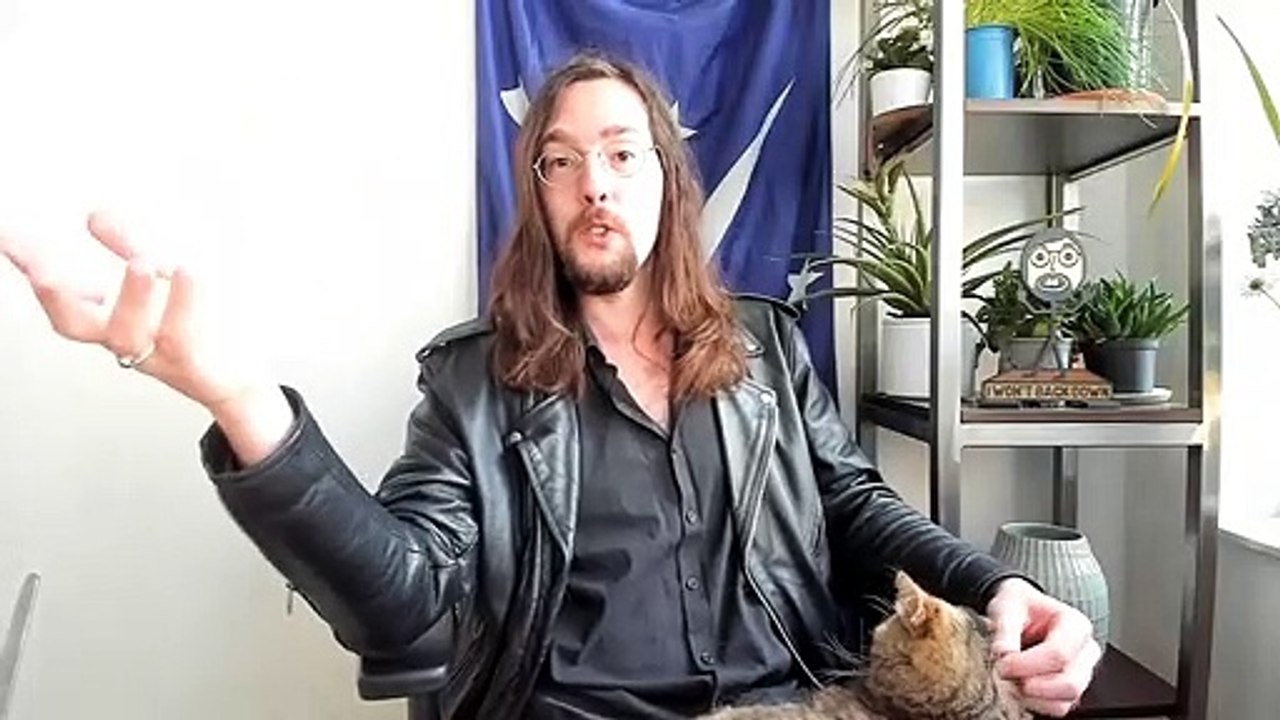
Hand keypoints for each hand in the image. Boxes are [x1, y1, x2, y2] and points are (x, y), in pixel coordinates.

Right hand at [0, 213, 291, 463]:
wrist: (234, 378)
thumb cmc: (194, 329)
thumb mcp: (159, 279)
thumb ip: (128, 245)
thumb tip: (95, 216)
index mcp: (107, 317)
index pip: (59, 291)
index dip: (30, 264)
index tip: (6, 233)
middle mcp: (123, 338)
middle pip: (75, 323)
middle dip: (55, 295)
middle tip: (43, 269)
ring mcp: (154, 353)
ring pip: (130, 333)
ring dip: (132, 296)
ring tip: (142, 261)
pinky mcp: (191, 363)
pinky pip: (182, 336)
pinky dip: (183, 303)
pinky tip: (187, 271)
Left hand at [987, 577, 1102, 716]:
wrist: (1020, 612)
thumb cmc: (1019, 607)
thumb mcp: (1007, 607)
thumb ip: (1005, 630)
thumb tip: (1003, 654)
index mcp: (1075, 624)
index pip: (1059, 653)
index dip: (1027, 664)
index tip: (1003, 664)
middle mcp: (1085, 650)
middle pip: (1070, 683)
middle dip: (1033, 686)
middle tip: (1006, 676)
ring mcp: (1082, 672)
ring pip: (1066, 700)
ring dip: (1034, 697)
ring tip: (1010, 681)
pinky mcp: (1069, 689)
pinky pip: (1058, 707)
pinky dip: (1036, 704)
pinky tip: (1018, 689)